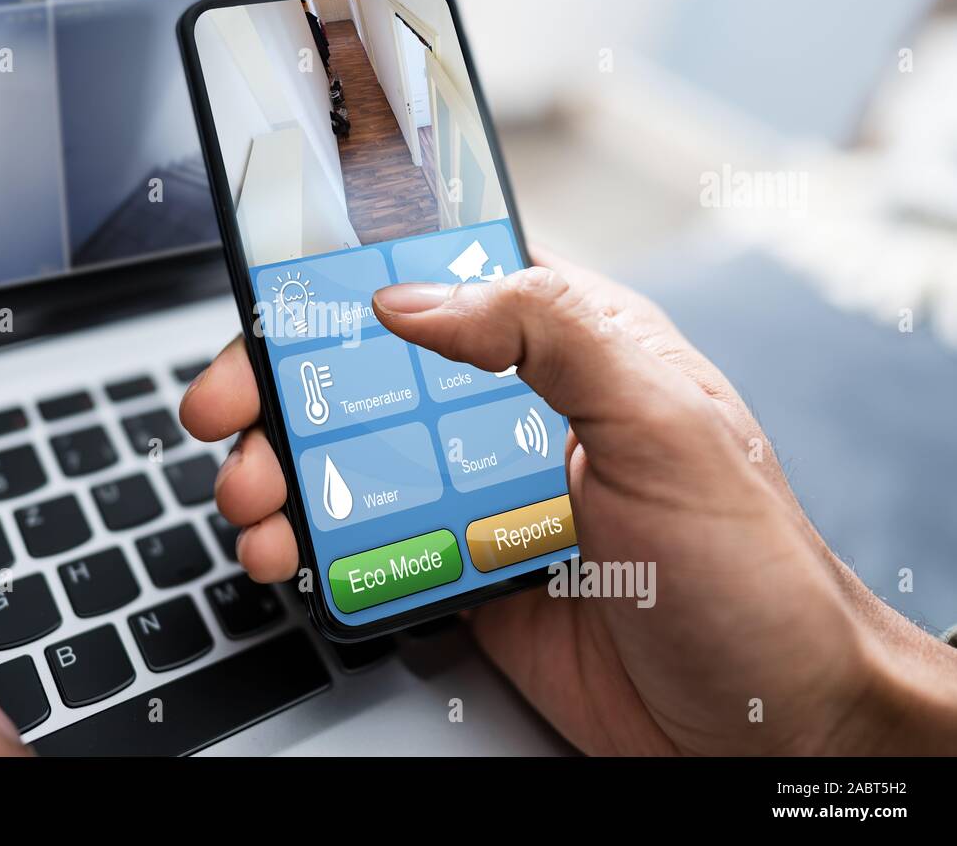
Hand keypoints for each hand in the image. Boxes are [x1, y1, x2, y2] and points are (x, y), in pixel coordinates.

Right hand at [180, 246, 956, 754]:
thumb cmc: (750, 567)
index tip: (280, 291)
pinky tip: (289, 553)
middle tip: (229, 409)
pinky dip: (312, 548)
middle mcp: (514, 411)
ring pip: (352, 463)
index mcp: (571, 345)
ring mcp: (480, 495)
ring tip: (252, 497)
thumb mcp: (662, 421)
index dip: (352, 276)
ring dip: (281, 473)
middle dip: (283, 386)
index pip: (444, 279)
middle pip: (370, 374)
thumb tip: (415, 300)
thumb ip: (547, 333)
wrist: (767, 721)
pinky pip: (367, 546)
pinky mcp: (462, 570)